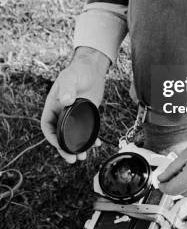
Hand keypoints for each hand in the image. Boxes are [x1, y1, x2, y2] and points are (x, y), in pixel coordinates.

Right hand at [41, 47, 109, 162]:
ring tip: (83, 157)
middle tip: (72, 159)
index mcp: (53, 106)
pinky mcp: (86, 116)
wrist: (92, 69)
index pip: (47, 126)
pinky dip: (90, 138)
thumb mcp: (70, 77)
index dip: (51, 138)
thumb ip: (67, 88)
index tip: (59, 146)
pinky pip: (86, 130)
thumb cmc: (78, 71)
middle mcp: (62, 113)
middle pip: (60, 135)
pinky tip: (96, 144)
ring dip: (77, 147)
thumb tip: (66, 101)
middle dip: (64, 149)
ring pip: (72, 136)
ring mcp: (74, 115)